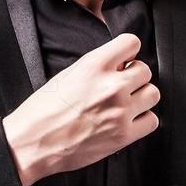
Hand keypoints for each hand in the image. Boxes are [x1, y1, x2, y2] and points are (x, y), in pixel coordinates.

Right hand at [2, 32, 159, 185]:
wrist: (32, 142)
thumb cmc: (43, 111)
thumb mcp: (68, 74)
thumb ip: (97, 67)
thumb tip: (120, 64)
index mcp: (95, 65)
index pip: (132, 43)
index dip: (129, 52)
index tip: (125, 61)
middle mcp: (111, 86)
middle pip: (145, 71)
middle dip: (134, 77)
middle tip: (122, 86)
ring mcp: (120, 111)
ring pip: (153, 94)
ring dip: (142, 97)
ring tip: (126, 103)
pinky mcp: (124, 135)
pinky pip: (151, 120)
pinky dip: (143, 120)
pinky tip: (128, 121)